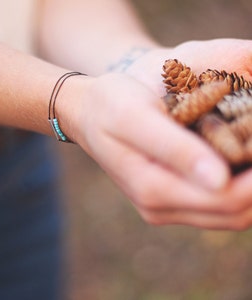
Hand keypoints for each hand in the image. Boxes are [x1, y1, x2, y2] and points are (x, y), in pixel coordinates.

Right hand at [74, 39, 251, 230]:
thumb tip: (219, 179)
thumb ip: (172, 149)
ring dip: (251, 187)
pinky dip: (235, 187)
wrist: (89, 114)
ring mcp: (163, 206)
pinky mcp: (167, 198)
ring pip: (226, 213)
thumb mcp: (135, 117)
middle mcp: (159, 206)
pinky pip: (212, 204)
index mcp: (152, 188)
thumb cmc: (109, 106)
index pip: (225, 200)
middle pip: (232, 213)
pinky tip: (238, 160)